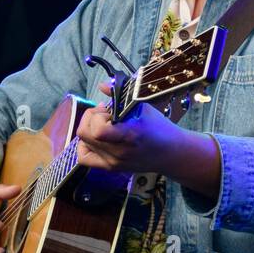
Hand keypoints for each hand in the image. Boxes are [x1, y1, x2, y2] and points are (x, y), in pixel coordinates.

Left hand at [76, 83, 222, 198]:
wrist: (170, 153)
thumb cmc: (159, 129)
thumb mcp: (143, 107)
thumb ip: (121, 95)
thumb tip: (102, 85)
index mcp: (129, 135)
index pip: (98, 130)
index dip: (97, 116)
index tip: (108, 110)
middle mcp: (118, 152)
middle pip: (84, 133)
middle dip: (91, 118)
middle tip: (105, 114)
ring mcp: (113, 162)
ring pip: (82, 142)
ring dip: (89, 129)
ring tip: (104, 125)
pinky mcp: (110, 167)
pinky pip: (84, 158)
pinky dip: (84, 145)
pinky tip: (95, 138)